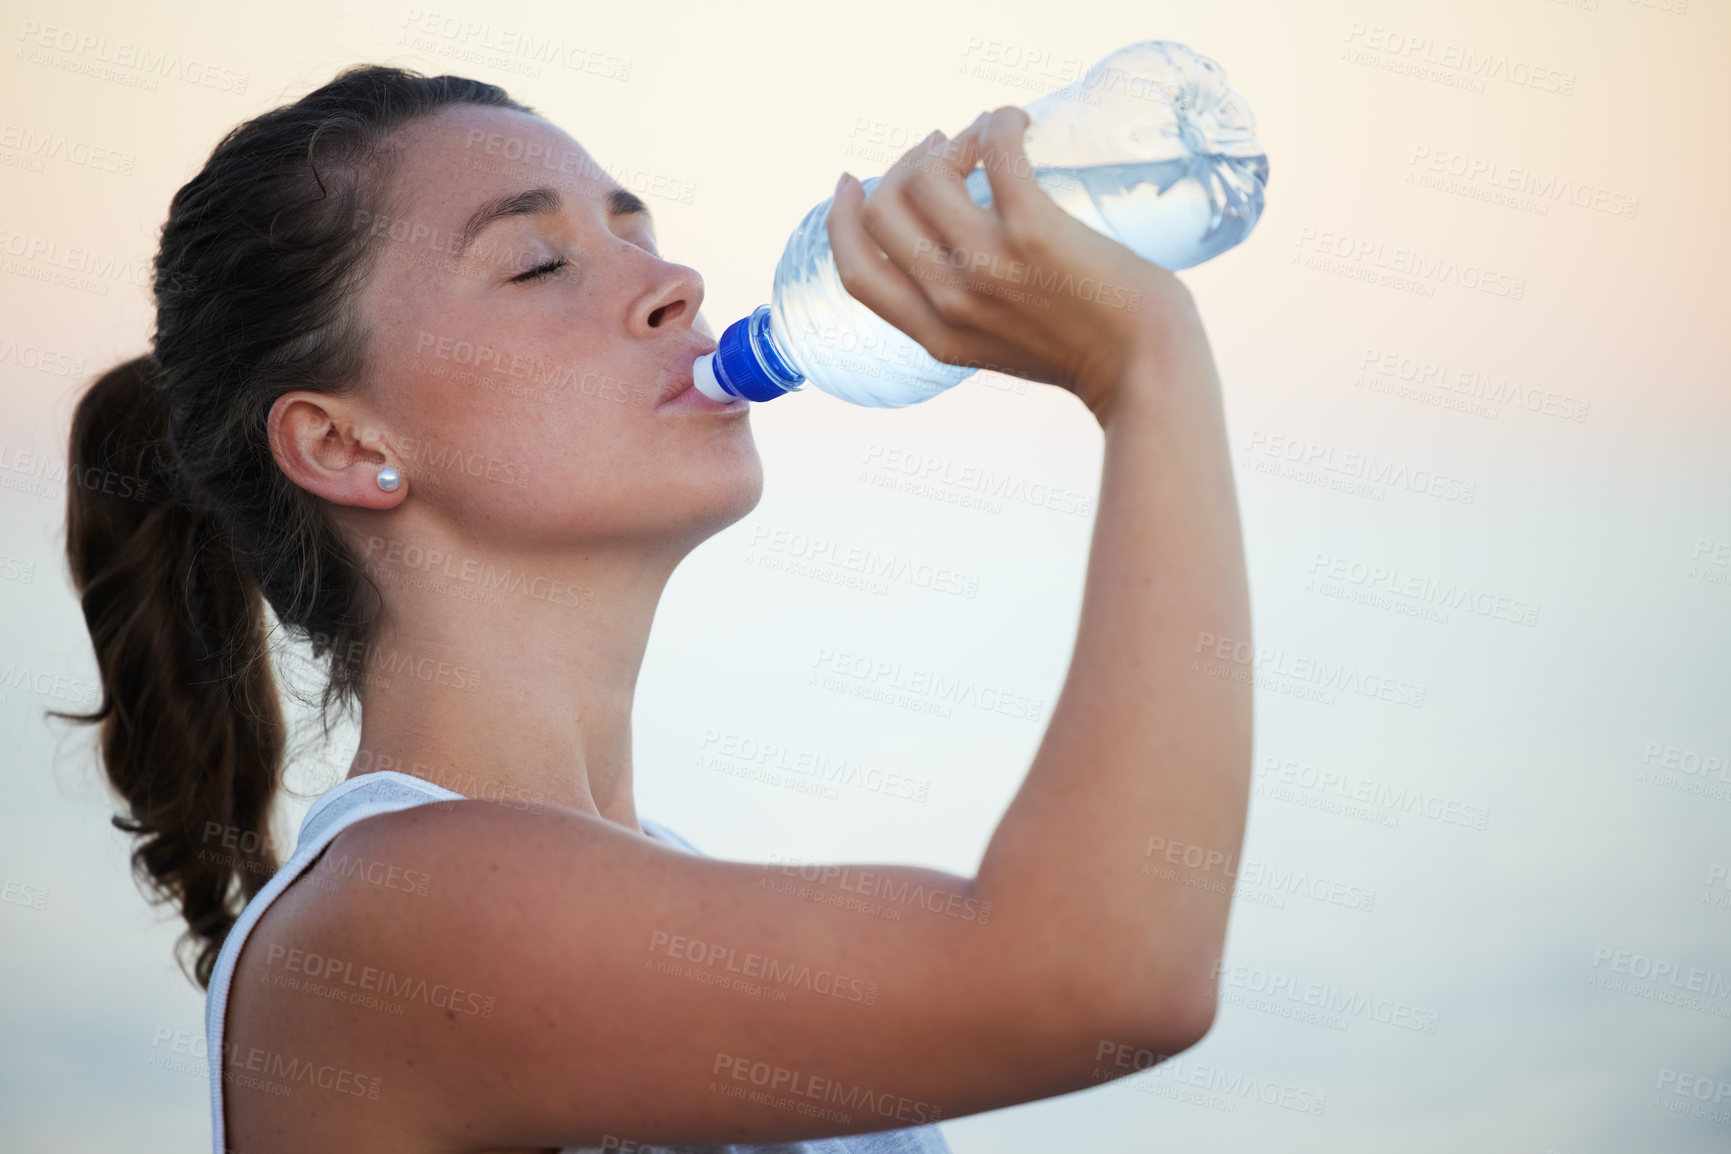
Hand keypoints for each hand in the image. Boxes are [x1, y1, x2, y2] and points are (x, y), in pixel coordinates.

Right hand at [826, 106, 1201, 421]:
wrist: (1144, 365)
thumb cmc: (1087, 352)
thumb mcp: (999, 347)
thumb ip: (964, 314)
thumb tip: (950, 251)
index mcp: (936, 335)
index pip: (857, 273)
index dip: (842, 220)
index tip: (852, 185)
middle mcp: (950, 300)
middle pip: (883, 212)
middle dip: (899, 166)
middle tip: (937, 149)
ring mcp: (988, 264)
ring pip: (925, 177)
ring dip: (948, 139)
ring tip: (979, 134)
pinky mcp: (1033, 230)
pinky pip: (994, 151)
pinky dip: (996, 123)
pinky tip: (1013, 121)